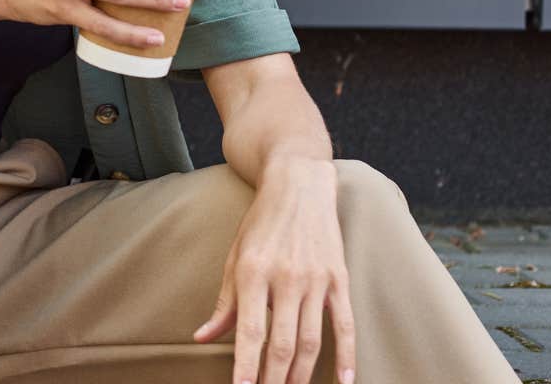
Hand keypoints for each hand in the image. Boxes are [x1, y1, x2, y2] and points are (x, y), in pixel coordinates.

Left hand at [193, 157, 356, 383]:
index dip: (245, 367)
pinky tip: (347, 382)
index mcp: (253, 273)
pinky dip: (347, 357)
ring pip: (312, 341)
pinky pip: (345, 326)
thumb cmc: (260, 224)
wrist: (299, 186)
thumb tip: (203, 337)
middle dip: (275, 379)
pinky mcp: (339, 280)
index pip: (249, 332)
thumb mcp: (235, 257)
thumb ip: (224, 302)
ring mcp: (316, 280)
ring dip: (303, 375)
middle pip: (283, 344)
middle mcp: (285, 279)